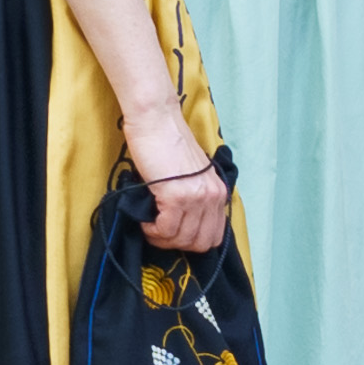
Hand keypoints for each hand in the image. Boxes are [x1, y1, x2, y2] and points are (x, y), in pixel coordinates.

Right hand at [125, 100, 227, 253]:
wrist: (156, 121)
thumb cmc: (167, 144)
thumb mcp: (192, 175)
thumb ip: (194, 198)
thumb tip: (182, 225)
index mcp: (218, 192)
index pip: (214, 236)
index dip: (192, 241)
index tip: (174, 234)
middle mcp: (212, 196)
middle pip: (200, 243)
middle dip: (176, 243)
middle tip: (159, 232)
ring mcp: (196, 197)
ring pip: (181, 239)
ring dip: (161, 238)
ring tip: (150, 224)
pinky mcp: (176, 196)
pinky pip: (165, 230)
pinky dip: (152, 230)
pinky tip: (145, 219)